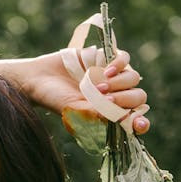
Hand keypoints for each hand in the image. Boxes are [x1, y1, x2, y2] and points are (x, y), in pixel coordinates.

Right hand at [5, 48, 149, 133]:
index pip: (135, 121)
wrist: (40, 79)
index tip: (139, 124)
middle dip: (125, 99)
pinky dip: (119, 64)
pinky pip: (126, 59)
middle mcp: (115, 95)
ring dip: (120, 83)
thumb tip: (120, 117)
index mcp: (110, 114)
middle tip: (105, 98)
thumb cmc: (56, 100)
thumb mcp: (76, 111)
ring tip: (98, 86)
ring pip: (134, 78)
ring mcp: (112, 76)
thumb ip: (98, 113)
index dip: (140, 123)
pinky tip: (106, 71)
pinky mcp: (107, 57)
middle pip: (138, 97)